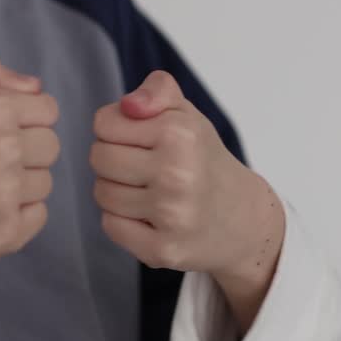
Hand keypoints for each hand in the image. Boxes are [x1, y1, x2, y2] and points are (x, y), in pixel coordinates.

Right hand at [0, 57, 60, 301]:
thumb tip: (35, 84)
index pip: (48, 109)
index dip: (26, 121)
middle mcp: (4, 149)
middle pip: (51, 146)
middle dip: (26, 153)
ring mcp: (7, 193)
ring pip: (45, 183)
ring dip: (20, 187)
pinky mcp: (8, 232)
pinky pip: (39, 215)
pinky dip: (18, 217)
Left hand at [90, 71, 283, 322]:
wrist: (242, 219)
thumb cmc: (202, 159)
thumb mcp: (186, 114)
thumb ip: (157, 90)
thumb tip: (129, 105)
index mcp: (180, 133)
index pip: (104, 123)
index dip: (117, 128)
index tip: (140, 139)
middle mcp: (177, 174)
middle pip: (99, 158)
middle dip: (113, 159)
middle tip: (141, 167)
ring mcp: (170, 215)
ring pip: (102, 192)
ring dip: (116, 190)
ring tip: (146, 190)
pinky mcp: (162, 250)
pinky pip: (110, 225)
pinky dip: (121, 220)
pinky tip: (147, 215)